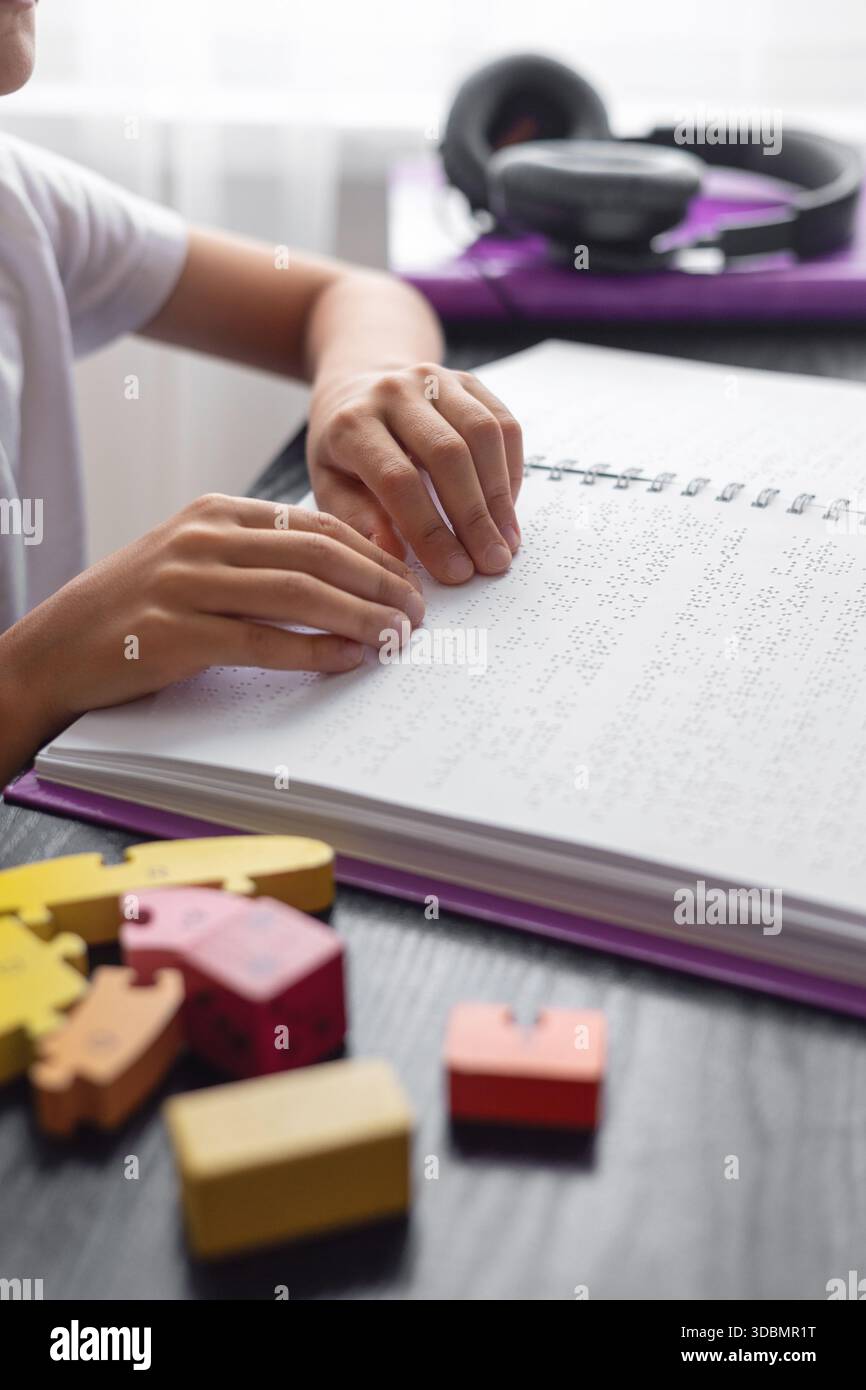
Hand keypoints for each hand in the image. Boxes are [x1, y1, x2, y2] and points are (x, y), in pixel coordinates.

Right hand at [0, 494, 423, 776]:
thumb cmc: (140, 608)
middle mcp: (205, 538)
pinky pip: (262, 641)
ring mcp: (187, 582)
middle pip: (318, 555)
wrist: (57, 647)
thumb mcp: (198, 561)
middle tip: (419, 611)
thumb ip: (260, 559)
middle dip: (380, 583)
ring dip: (360, 616)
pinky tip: (349, 658)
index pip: (317, 526)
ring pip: (298, 594)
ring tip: (398, 636)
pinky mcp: (175, 632)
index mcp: (218, 512)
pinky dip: (314, 650)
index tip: (410, 581)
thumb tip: (345, 577)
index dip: (374, 554)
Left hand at [307, 363, 523, 582]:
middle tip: (491, 562)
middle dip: (474, 517)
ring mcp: (434, 380)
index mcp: (352, 424)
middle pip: (447, 455)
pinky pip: (503, 423)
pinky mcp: (466, 380)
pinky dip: (511, 469)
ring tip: (506, 541)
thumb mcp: (330, 487)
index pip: (398, 480)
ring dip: (499, 495)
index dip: (430, 530)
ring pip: (483, 434)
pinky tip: (506, 508)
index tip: (455, 571)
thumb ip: (357, 520)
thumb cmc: (344, 450)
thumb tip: (393, 556)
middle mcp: (393, 392)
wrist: (356, 386)